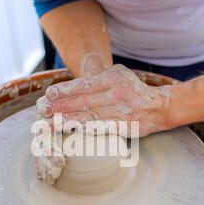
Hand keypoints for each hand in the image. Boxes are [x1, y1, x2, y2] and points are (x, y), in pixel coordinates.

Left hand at [37, 65, 173, 137]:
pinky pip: (104, 128)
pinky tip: (75, 130)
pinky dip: (89, 129)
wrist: (159, 106)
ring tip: (52, 122)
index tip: (48, 95)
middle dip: (61, 106)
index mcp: (112, 78)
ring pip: (91, 116)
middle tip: (44, 111)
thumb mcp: (117, 75)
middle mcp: (116, 93)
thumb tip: (71, 84)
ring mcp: (121, 111)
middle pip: (83, 101)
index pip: (83, 85)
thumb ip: (97, 76)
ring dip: (69, 120)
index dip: (64, 90)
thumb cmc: (132, 90)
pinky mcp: (125, 126)